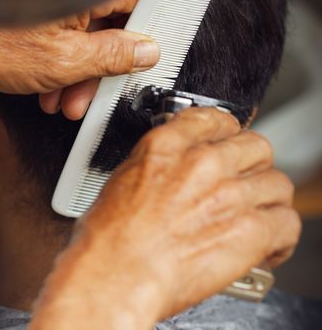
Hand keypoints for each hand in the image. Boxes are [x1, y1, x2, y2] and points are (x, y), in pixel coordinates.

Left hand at [0, 16, 158, 117]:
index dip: (144, 36)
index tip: (142, 62)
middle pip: (108, 25)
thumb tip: (146, 51)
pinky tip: (45, 87)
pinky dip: (58, 62)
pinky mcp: (39, 11)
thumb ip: (115, 56)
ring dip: (76, 73)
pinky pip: (61, 34)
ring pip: (83, 35)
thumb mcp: (68, 60)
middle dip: (98, 69)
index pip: (140, 2)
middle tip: (86, 97)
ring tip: (57, 100)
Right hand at [31, 108, 299, 329]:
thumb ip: (159, 168)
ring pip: (276, 184)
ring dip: (267, 201)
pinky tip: (265, 245)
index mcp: (165, 146)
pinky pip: (286, 223)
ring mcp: (229, 194)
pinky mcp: (249, 230)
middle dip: (251, 165)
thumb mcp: (122, 182)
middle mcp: (202, 163)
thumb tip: (176, 173)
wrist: (113, 275)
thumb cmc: (108, 240)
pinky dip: (279, 237)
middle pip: (255, 147)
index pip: (215, 120)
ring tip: (257, 217)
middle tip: (243, 182)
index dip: (227, 134)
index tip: (229, 143)